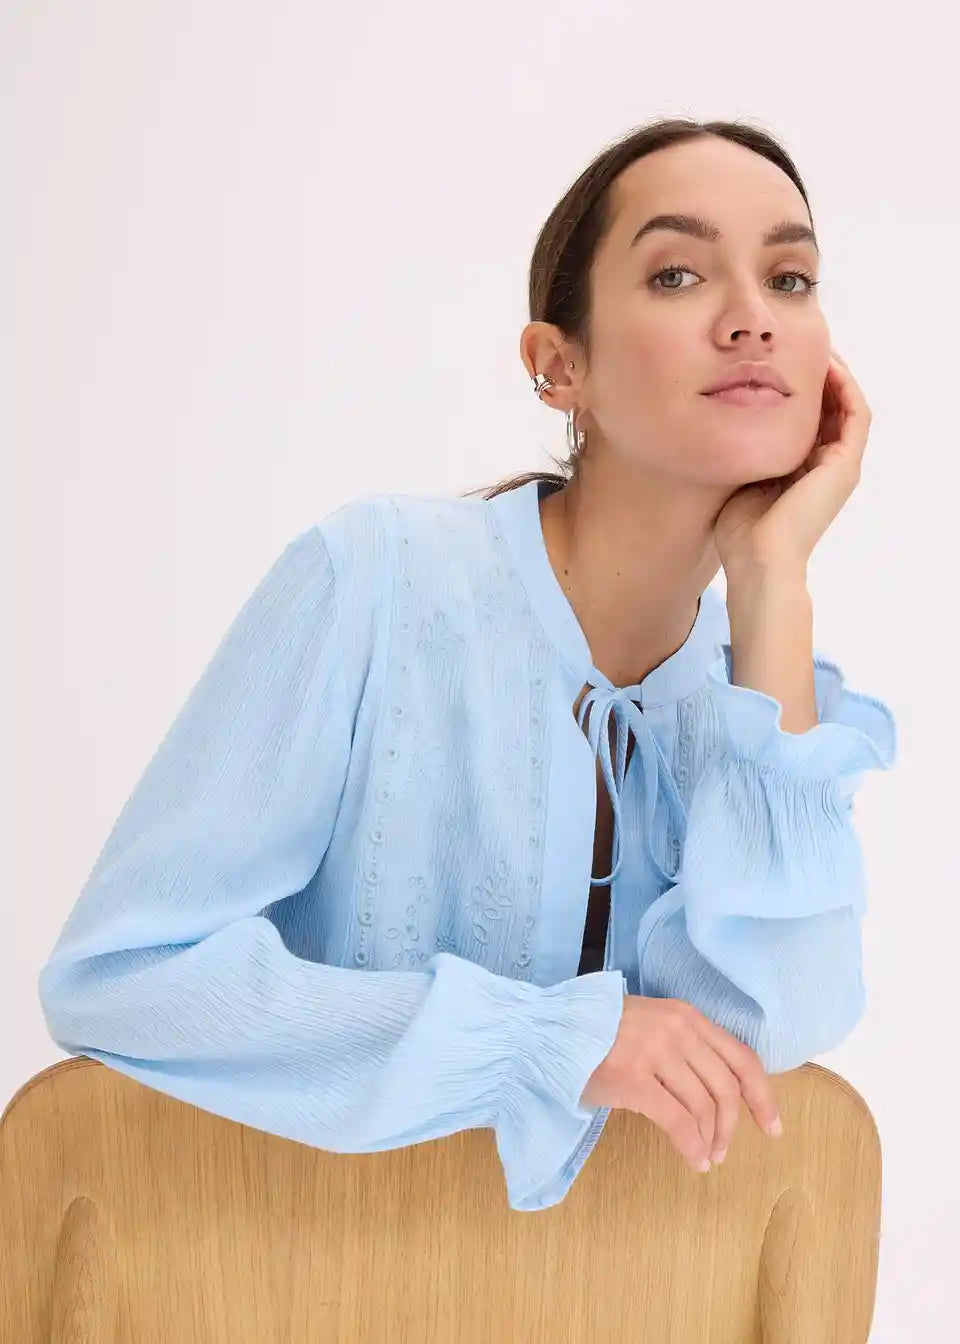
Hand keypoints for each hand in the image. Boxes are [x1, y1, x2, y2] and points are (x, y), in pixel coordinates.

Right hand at [579, 994, 781, 1172]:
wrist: (551, 1031)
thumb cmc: (600, 1034)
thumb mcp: (652, 1026)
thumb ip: (685, 1047)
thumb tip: (722, 1095)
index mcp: (687, 1015)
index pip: (741, 1058)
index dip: (763, 1096)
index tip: (772, 1126)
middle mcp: (677, 1029)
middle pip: (726, 1088)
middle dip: (731, 1127)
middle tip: (723, 1151)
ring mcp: (655, 1052)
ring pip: (704, 1106)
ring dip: (710, 1140)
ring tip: (705, 1157)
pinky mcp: (633, 1078)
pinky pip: (677, 1121)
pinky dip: (691, 1146)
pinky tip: (693, 1160)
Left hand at [713, 351, 870, 576]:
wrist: (756, 561)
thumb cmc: (738, 531)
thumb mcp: (737, 477)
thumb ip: (739, 450)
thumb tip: (716, 419)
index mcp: (801, 472)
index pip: (807, 419)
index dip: (797, 388)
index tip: (776, 360)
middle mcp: (825, 468)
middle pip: (829, 408)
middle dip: (816, 374)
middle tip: (798, 343)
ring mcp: (839, 467)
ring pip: (847, 406)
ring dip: (835, 374)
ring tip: (816, 346)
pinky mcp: (845, 466)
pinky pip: (856, 414)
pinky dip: (845, 386)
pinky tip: (827, 364)